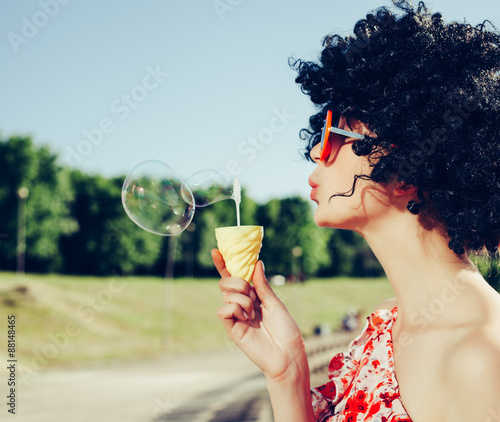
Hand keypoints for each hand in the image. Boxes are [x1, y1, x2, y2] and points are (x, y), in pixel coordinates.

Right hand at [212, 249, 307, 380]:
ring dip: (244, 301)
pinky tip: (247, 321)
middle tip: (253, 296)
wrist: (287, 354)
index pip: (235, 276)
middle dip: (239, 283)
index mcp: (253, 295)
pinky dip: (236, 310)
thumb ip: (262, 285)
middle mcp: (241, 304)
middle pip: (226, 282)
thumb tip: (257, 263)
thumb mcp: (275, 303)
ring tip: (254, 315)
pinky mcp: (231, 328)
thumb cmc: (286, 330)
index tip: (216, 250)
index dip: (225, 264)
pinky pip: (223, 310)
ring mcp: (235, 316)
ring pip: (226, 295)